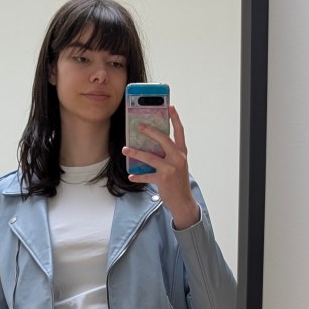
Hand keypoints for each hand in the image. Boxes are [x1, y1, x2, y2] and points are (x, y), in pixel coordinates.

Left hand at [122, 105, 200, 229]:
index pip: (179, 132)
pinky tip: (131, 176)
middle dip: (150, 131)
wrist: (183, 201)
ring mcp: (170, 169)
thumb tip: (153, 145)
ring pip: (150, 157)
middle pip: (164, 140)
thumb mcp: (178, 165)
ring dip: (136, 153)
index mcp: (182, 153)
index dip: (175, 119)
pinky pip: (147, 175)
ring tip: (125, 149)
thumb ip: (169, 155)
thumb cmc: (178, 182)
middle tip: (139, 126)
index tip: (170, 107)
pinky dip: (138, 176)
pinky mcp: (163, 179)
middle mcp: (177, 159)